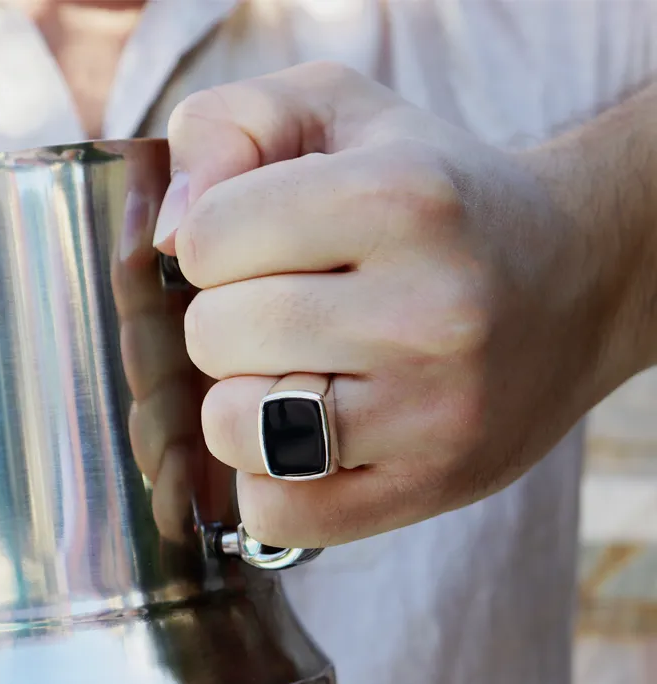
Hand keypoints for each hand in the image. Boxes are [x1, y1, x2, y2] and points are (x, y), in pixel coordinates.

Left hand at [153, 62, 616, 549]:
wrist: (573, 281)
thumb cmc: (438, 197)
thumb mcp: (340, 113)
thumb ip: (229, 128)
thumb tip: (169, 234)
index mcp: (402, 197)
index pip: (206, 239)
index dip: (213, 241)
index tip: (261, 246)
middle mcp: (429, 310)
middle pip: (215, 335)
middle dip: (227, 320)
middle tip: (288, 309)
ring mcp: (434, 412)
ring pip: (236, 428)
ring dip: (239, 401)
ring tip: (292, 373)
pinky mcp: (433, 485)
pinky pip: (279, 512)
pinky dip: (267, 478)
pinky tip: (304, 438)